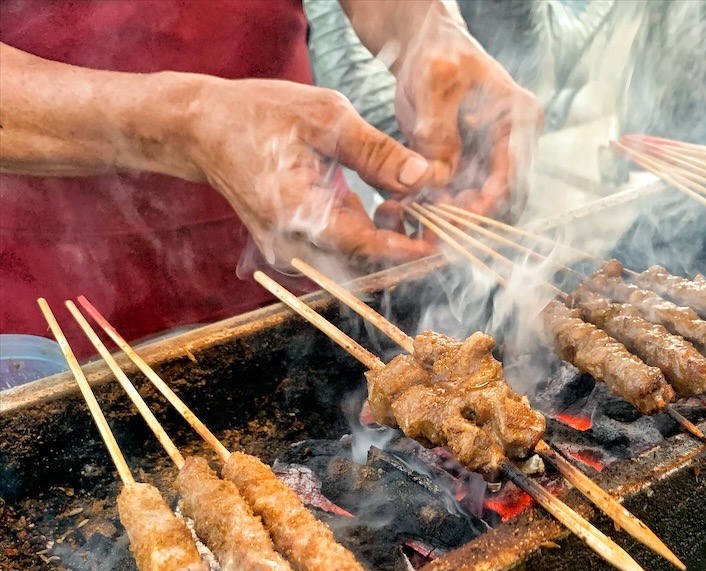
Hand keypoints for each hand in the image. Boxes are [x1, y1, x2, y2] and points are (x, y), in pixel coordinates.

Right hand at [184, 77, 435, 268]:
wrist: (204, 130)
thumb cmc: (259, 116)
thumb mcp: (324, 118)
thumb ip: (376, 152)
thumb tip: (424, 176)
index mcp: (297, 216)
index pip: (369, 247)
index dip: (414, 245)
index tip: (448, 234)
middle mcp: (293, 248)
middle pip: (369, 265)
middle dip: (409, 243)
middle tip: (438, 211)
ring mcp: (292, 254)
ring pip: (360, 263)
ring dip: (393, 239)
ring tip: (411, 201)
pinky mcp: (297, 250)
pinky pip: (345, 253)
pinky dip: (373, 235)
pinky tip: (387, 204)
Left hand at [390, 5, 543, 219]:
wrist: (426, 52)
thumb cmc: (438, 54)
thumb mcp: (435, 82)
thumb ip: (438, 128)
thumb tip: (439, 175)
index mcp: (520, 117)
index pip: (515, 171)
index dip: (491, 200)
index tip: (463, 218)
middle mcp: (514, 143)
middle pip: (504, 197)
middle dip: (472, 218)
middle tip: (439, 230)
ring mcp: (492, 159)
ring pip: (483, 204)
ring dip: (455, 219)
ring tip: (423, 223)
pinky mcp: (471, 169)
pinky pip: (461, 199)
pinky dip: (442, 209)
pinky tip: (417, 211)